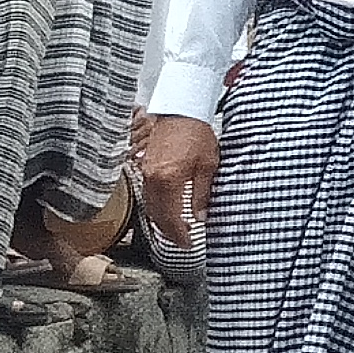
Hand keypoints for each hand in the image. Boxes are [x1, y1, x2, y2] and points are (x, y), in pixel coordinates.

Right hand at [133, 115, 220, 234]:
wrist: (181, 108)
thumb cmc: (196, 132)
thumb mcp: (207, 166)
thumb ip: (202, 194)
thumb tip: (200, 217)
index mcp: (169, 180)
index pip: (171, 218)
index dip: (178, 235)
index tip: (187, 243)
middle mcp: (153, 179)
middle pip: (157, 215)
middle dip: (169, 232)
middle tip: (182, 241)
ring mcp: (147, 172)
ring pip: (150, 206)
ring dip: (162, 221)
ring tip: (176, 229)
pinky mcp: (146, 165)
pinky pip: (148, 193)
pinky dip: (157, 206)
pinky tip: (167, 209)